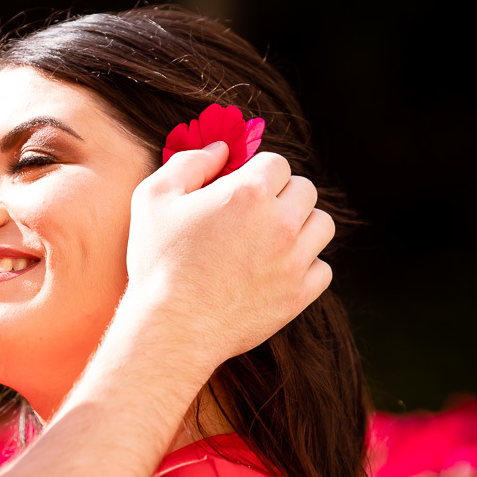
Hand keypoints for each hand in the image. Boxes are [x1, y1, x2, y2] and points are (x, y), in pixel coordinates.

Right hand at [125, 142, 333, 370]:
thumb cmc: (158, 261)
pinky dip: (305, 266)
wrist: (173, 327)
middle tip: (254, 214)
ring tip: (270, 240)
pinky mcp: (299, 294)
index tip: (240, 189)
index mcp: (249, 192)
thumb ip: (189, 163)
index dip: (256, 172)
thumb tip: (221, 149)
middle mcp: (280, 222)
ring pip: (321, 225)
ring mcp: (294, 260)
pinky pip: (323, 268)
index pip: (276, 163)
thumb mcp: (153, 199)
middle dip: (282, 195)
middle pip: (305, 189)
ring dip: (300, 226)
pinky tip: (276, 270)